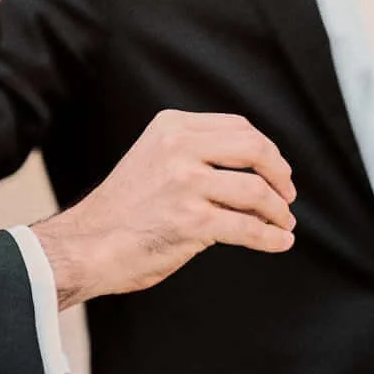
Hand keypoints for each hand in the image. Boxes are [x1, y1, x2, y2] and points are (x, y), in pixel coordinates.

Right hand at [31, 111, 298, 306]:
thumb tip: (255, 174)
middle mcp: (179, 148)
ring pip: (257, 191)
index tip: (277, 171)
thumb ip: (195, 156)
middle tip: (288, 196)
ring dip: (279, 211)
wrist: (85, 246)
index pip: (239, 127)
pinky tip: (279, 242)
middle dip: (281, 174)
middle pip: (255, 149)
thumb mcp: (155, 161)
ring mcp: (186, 183)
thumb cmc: (121, 212)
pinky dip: (271, 237)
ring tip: (284, 224)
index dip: (267, 150)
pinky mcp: (192, 220)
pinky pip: (248, 227)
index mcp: (172, 127)